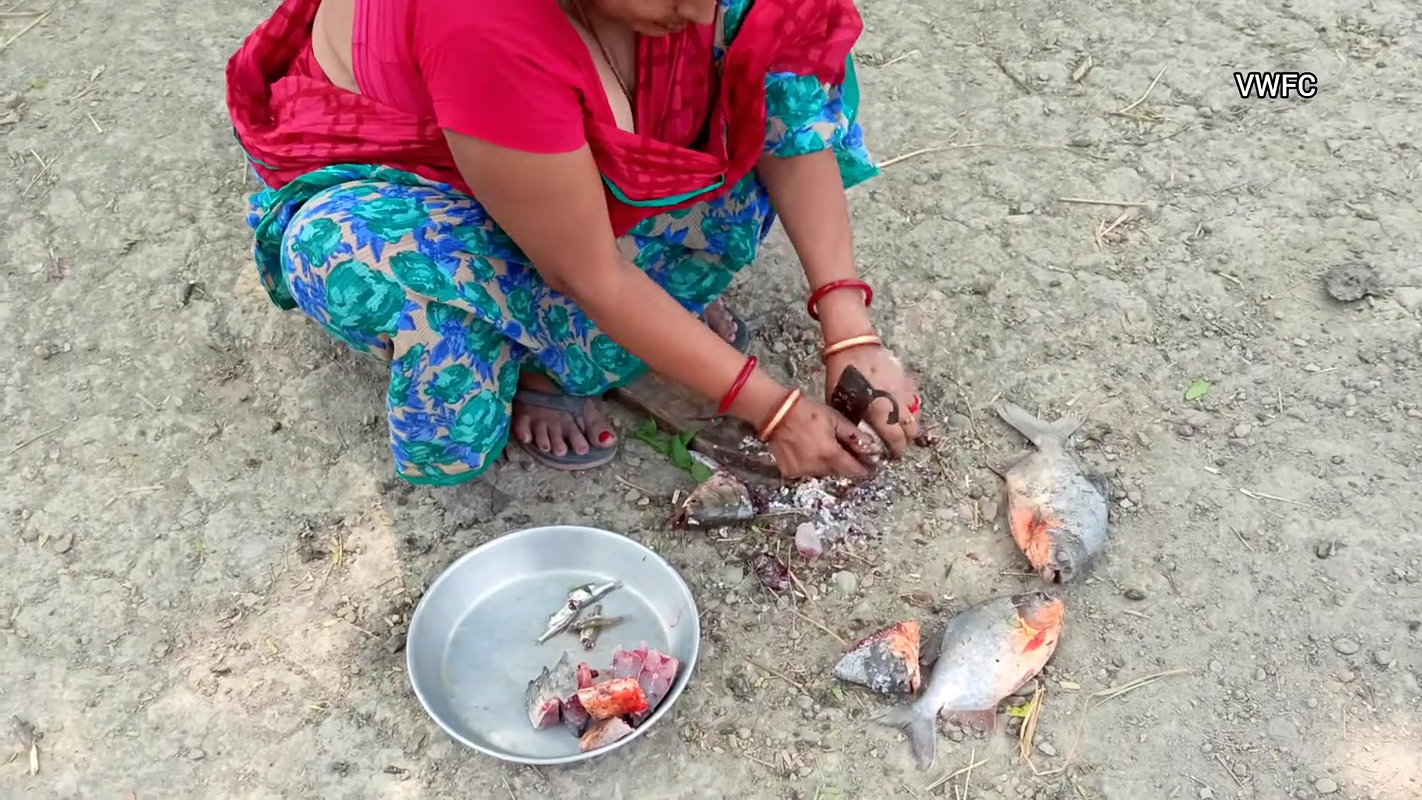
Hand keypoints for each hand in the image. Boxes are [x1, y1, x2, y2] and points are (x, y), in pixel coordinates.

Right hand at [764, 396, 878, 479]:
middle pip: (838, 471)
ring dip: (825, 462)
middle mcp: (816, 468)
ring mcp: (801, 472)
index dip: (863, 469)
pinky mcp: (789, 472)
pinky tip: (806, 449)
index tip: (870, 467)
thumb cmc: (808, 413)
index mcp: (830, 455)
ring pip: (822, 472)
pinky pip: (807, 471)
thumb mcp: (836, 420)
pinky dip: (810, 464)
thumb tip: (872, 449)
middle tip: (840, 448)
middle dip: (842, 462)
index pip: (853, 470)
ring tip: (820, 445)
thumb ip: (855, 437)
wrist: (777, 413)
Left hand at [823, 344, 920, 456]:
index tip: (893, 455)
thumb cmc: (841, 375)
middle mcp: (896, 404)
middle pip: (911, 430)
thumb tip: (859, 437)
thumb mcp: (840, 404)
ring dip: (910, 424)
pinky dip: (911, 406)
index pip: (896, 439)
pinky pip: (914, 397)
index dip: (896, 450)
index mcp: (880, 412)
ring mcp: (903, 390)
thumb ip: (854, 422)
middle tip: (898, 443)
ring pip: (916, 414)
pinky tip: (903, 407)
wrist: (853, 345)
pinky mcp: (906, 378)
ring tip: (901, 427)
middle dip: (906, 439)